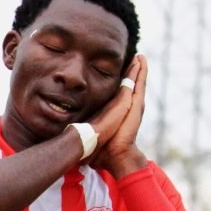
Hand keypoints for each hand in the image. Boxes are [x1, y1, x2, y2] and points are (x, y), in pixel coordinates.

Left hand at [91, 55, 149, 177]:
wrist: (112, 154)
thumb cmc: (99, 148)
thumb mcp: (91, 135)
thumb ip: (85, 132)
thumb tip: (69, 135)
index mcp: (116, 114)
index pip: (120, 95)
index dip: (123, 84)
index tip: (123, 74)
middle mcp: (127, 108)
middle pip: (131, 85)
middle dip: (134, 72)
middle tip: (137, 58)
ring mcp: (133, 105)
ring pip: (137, 82)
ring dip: (139, 69)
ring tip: (140, 57)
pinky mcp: (135, 103)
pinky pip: (138, 82)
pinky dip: (140, 71)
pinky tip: (141, 61)